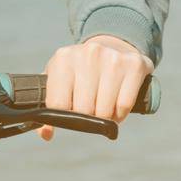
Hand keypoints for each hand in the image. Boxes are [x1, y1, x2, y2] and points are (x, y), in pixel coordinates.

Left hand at [37, 33, 152, 140]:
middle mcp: (88, 55)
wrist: (112, 46)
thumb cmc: (80, 69)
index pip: (58, 104)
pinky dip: (120, 115)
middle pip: (83, 109)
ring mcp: (112, 59)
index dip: (63, 118)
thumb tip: (46, 134)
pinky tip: (116, 109)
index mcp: (64, 58)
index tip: (69, 117)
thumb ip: (49, 103)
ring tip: (102, 110)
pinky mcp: (134, 65)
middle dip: (86, 118)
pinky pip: (124, 105)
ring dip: (104, 119)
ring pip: (104, 111)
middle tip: (89, 112)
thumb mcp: (59, 78)